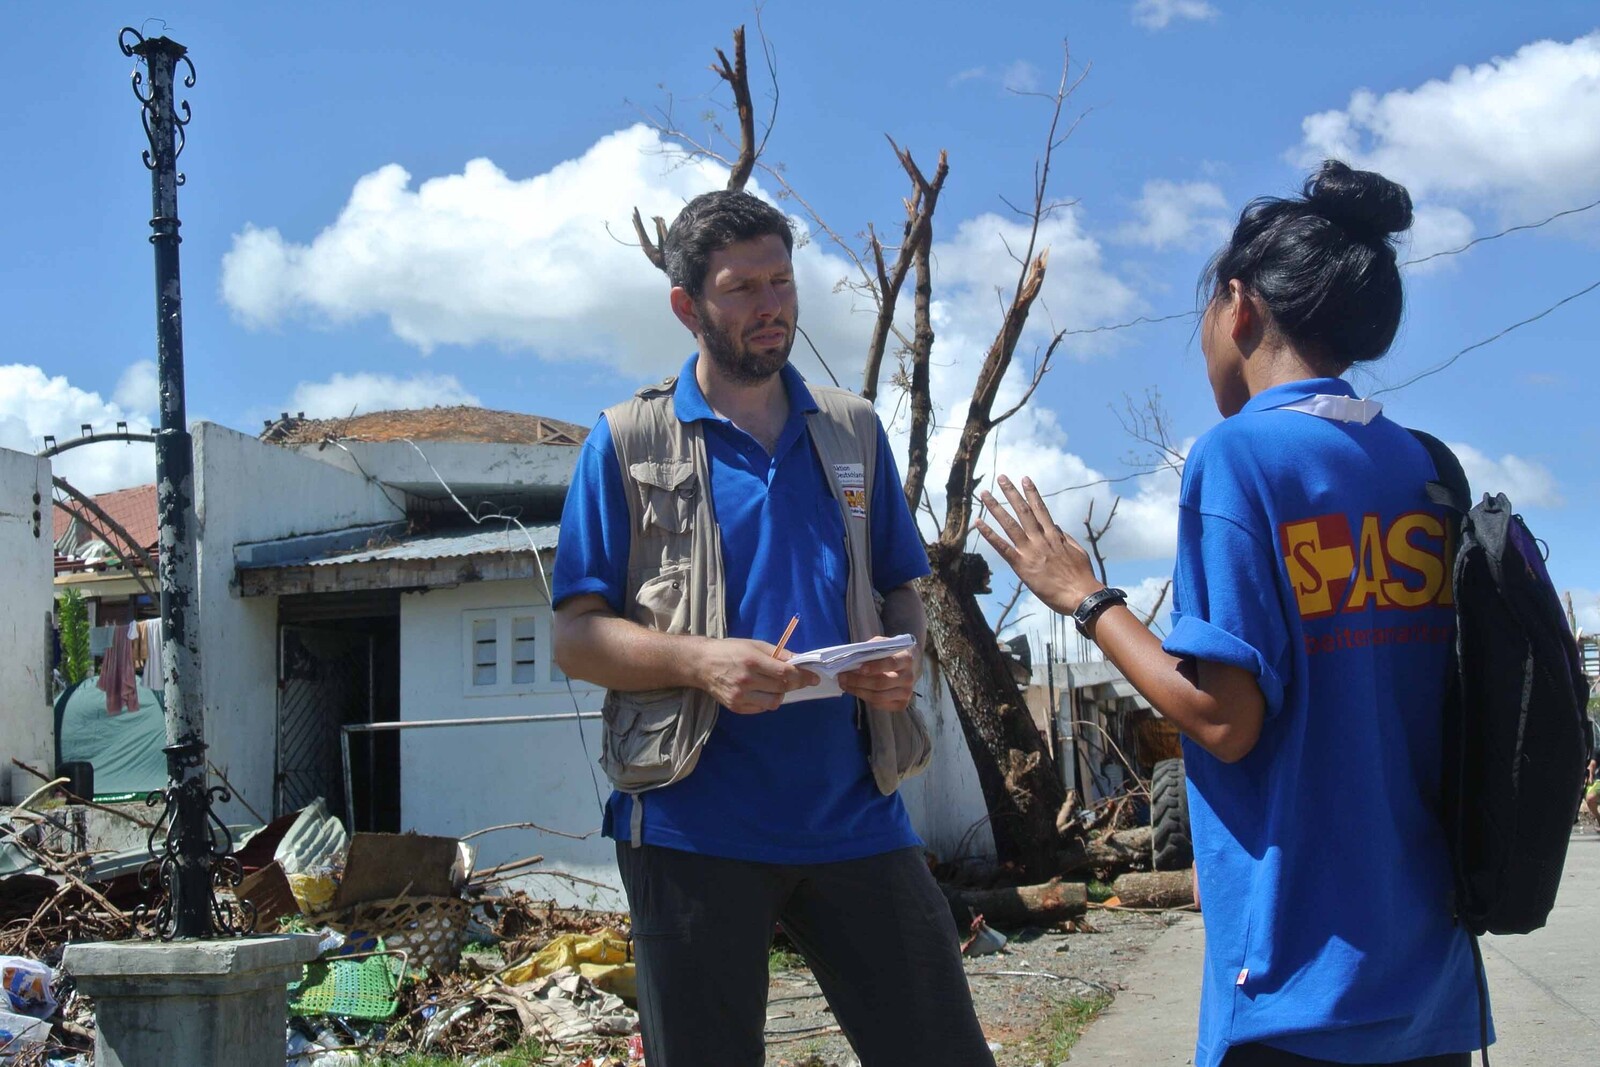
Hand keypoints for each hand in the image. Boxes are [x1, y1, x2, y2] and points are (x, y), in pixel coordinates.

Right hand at [697, 638, 819, 713]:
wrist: (701, 664)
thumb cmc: (730, 650)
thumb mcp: (754, 644)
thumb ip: (778, 653)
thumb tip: (799, 660)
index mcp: (752, 661)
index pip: (785, 674)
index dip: (803, 676)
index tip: (814, 677)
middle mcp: (747, 681)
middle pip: (782, 688)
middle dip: (795, 684)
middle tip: (798, 680)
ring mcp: (740, 696)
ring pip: (774, 702)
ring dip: (780, 694)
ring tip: (773, 685)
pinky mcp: (736, 707)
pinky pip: (761, 708)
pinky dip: (766, 701)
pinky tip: (760, 691)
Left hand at [839, 638, 918, 711]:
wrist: (908, 666)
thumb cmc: (891, 653)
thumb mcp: (883, 644)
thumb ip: (871, 648)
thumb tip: (853, 658)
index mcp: (906, 658)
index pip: (891, 663)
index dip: (875, 667)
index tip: (860, 668)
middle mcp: (909, 677)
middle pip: (882, 682)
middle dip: (859, 681)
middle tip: (842, 677)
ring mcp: (906, 692)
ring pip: (878, 696)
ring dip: (858, 691)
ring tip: (845, 685)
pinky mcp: (902, 704)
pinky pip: (879, 704)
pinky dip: (865, 698)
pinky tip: (856, 691)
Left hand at [974, 474, 1102, 615]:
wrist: (1081, 595)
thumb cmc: (1082, 576)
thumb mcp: (1077, 552)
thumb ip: (1064, 538)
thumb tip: (1055, 526)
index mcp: (1054, 536)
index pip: (1041, 509)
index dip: (1032, 493)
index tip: (1025, 479)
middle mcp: (1040, 539)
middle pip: (1023, 511)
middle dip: (1011, 493)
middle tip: (1001, 478)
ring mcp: (1030, 551)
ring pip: (1010, 524)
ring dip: (995, 507)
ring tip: (984, 494)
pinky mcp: (1021, 566)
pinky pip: (1002, 547)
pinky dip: (989, 534)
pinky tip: (978, 523)